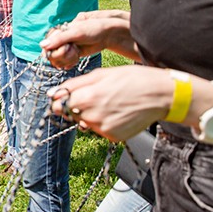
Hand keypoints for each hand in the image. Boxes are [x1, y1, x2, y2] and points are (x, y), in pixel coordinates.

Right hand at [40, 10, 131, 68]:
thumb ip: (59, 39)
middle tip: (73, 50)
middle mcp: (60, 41)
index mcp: (58, 32)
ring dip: (67, 59)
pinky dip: (70, 63)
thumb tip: (42, 45)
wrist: (108, 35)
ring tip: (76, 53)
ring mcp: (66, 49)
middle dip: (62, 55)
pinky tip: (76, 59)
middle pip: (52, 55)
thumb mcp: (76, 32)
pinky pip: (65, 63)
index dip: (53, 50)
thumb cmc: (93, 29)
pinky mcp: (72, 55)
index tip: (63, 49)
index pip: (47, 45)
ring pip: (58, 60)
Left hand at [48, 66, 172, 141]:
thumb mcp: (100, 74)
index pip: (57, 106)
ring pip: (86, 123)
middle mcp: (90, 117)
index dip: (61, 102)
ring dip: (92, 115)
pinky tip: (119, 113)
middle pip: (72, 115)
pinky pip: (101, 130)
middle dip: (78, 107)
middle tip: (98, 97)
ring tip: (112, 103)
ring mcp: (102, 129)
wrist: (161, 95)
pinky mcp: (113, 137)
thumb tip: (52, 94)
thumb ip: (74, 85)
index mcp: (84, 98)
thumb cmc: (131, 79)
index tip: (68, 98)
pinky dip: (106, 123)